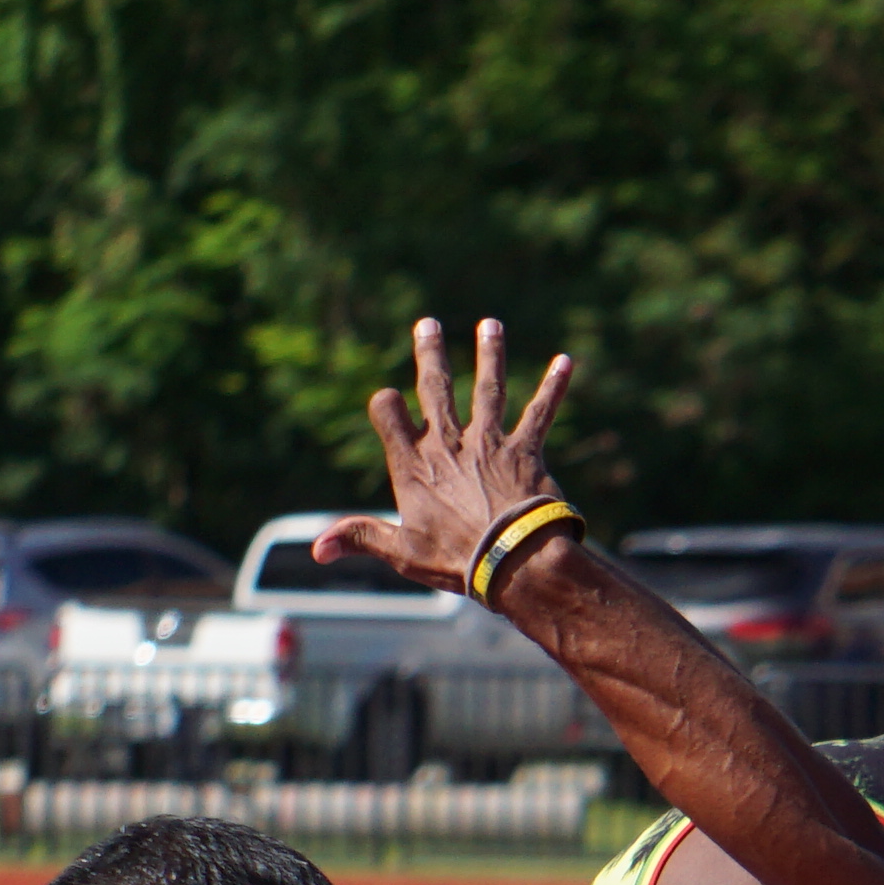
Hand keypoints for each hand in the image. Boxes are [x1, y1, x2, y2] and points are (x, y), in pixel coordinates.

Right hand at [311, 315, 577, 597]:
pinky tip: (564, 362)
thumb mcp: (402, 553)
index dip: (386, 404)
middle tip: (428, 324)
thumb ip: (361, 537)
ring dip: (489, 354)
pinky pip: (541, 412)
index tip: (388, 401)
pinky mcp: (525, 450)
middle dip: (430, 354)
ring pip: (488, 388)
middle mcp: (449, 445)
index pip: (388, 414)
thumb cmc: (457, 560)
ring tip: (490, 325)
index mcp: (414, 466)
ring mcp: (489, 443)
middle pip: (435, 388)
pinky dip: (553, 387)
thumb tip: (318, 549)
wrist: (514, 560)